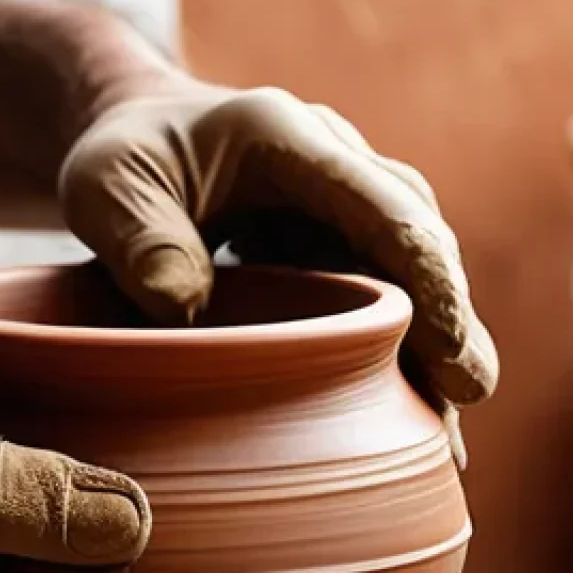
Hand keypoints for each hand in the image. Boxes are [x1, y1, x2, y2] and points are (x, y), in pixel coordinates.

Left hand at [60, 82, 498, 465]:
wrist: (134, 145)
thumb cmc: (122, 161)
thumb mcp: (105, 187)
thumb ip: (140, 239)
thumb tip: (184, 307)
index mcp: (290, 139)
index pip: (383, 206)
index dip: (425, 276)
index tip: (448, 347)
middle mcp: (334, 170)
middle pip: (415, 242)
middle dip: (448, 318)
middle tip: (468, 395)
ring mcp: (336, 212)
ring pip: (406, 276)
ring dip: (430, 346)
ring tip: (447, 432)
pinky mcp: (327, 250)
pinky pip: (374, 298)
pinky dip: (392, 353)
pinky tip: (404, 413)